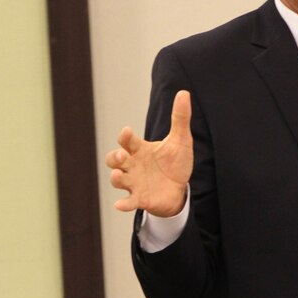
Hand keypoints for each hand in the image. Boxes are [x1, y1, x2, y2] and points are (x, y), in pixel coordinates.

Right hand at [106, 90, 192, 215]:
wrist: (181, 189)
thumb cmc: (176, 163)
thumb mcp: (181, 140)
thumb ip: (180, 118)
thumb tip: (184, 93)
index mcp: (140, 149)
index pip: (127, 141)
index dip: (125, 136)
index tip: (127, 132)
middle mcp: (133, 165)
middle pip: (114, 159)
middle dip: (115, 157)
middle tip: (124, 156)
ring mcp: (134, 182)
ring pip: (117, 179)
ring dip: (115, 178)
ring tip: (119, 176)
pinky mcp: (140, 199)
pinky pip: (128, 202)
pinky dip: (123, 204)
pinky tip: (120, 205)